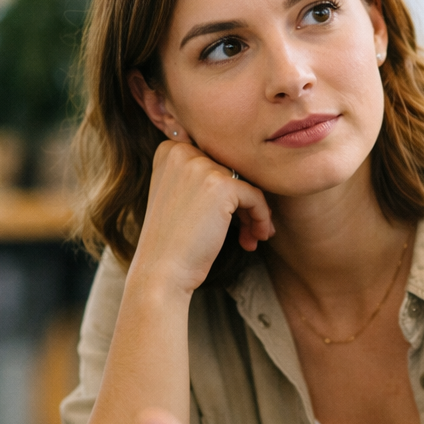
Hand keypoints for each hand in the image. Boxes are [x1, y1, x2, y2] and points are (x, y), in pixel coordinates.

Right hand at [132, 140, 275, 295]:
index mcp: (170, 150)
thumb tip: (248, 168)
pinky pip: (256, 196)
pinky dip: (261, 218)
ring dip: (254, 213)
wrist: (161, 272)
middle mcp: (182, 151)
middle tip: (248, 230)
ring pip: (246, 183)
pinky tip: (254, 239)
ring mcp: (201, 166)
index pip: (216, 160)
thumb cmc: (173, 241)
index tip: (230, 216)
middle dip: (243, 203)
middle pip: (232, 171)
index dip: (228, 189)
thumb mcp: (179, 195)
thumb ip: (202, 175)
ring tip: (252, 237)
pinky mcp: (221, 185)